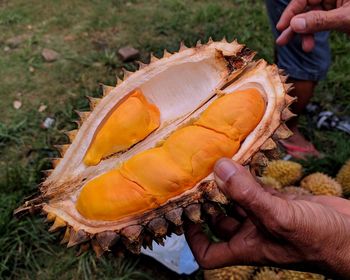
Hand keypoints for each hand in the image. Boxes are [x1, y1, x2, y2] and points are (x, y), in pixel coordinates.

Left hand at [185, 158, 349, 278]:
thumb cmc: (320, 240)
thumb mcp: (278, 217)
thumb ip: (248, 194)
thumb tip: (219, 168)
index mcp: (247, 246)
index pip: (209, 253)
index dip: (194, 238)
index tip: (184, 215)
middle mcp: (252, 232)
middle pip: (220, 220)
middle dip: (208, 201)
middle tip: (197, 179)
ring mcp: (266, 216)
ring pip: (238, 201)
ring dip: (228, 185)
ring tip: (215, 165)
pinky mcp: (280, 202)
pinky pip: (257, 189)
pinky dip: (249, 177)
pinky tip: (243, 162)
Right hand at [276, 0, 349, 51]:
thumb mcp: (345, 19)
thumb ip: (320, 20)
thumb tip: (294, 24)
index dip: (291, 11)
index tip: (281, 27)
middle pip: (306, 8)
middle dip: (295, 26)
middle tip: (282, 41)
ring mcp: (336, 4)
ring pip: (312, 18)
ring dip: (305, 34)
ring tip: (305, 48)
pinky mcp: (337, 15)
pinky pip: (320, 23)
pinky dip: (314, 34)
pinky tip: (310, 45)